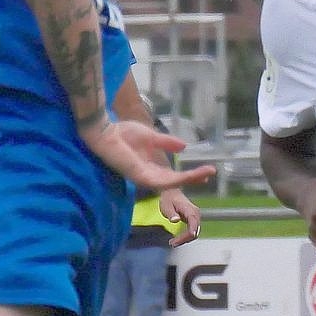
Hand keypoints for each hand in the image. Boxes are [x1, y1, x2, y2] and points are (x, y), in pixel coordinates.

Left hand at [82, 122, 216, 194]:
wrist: (104, 131)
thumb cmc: (121, 133)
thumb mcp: (150, 136)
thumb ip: (166, 142)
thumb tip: (184, 146)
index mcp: (150, 166)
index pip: (173, 175)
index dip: (190, 174)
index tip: (207, 170)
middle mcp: (148, 175)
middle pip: (175, 181)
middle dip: (193, 178)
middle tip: (211, 172)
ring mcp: (143, 177)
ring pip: (171, 183)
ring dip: (189, 179)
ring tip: (205, 174)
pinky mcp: (139, 176)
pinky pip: (160, 182)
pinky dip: (176, 180)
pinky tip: (188, 176)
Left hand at [159, 188, 200, 246]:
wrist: (172, 193)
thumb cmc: (168, 199)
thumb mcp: (166, 206)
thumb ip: (171, 213)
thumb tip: (175, 220)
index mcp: (190, 210)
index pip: (193, 223)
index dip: (190, 233)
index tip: (183, 240)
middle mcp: (195, 214)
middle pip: (194, 231)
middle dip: (184, 239)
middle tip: (172, 243)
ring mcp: (195, 217)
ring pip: (194, 233)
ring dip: (184, 239)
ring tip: (172, 243)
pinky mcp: (193, 220)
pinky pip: (192, 231)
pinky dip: (185, 237)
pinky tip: (177, 240)